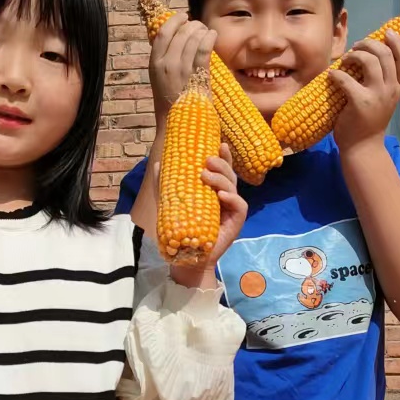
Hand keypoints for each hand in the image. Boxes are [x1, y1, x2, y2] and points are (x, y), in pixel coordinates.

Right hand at [149, 12, 216, 122]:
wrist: (176, 123)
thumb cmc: (170, 100)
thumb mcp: (160, 77)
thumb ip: (165, 59)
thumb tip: (177, 37)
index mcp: (154, 63)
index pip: (162, 33)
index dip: (174, 21)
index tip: (183, 16)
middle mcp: (166, 64)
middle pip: (180, 33)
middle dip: (191, 25)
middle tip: (198, 25)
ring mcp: (182, 70)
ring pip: (193, 39)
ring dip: (202, 31)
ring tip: (206, 31)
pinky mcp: (197, 76)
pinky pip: (204, 50)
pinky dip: (209, 39)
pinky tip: (213, 35)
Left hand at [169, 144, 247, 289]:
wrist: (187, 256)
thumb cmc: (182, 229)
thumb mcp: (171, 203)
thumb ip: (165, 184)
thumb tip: (159, 162)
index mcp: (214, 190)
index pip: (222, 169)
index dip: (223, 156)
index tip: (218, 143)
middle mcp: (226, 197)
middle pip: (229, 175)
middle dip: (221, 164)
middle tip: (207, 160)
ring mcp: (232, 209)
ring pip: (233, 187)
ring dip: (221, 179)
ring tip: (205, 175)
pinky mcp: (237, 222)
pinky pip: (240, 206)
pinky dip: (232, 198)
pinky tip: (221, 196)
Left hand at [331, 30, 399, 150]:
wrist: (362, 148)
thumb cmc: (369, 121)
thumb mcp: (384, 99)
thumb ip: (384, 80)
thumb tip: (373, 54)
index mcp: (398, 88)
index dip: (398, 42)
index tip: (387, 33)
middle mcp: (391, 90)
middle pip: (386, 54)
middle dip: (369, 43)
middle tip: (357, 46)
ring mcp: (377, 96)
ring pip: (370, 61)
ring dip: (355, 54)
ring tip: (346, 58)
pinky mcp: (360, 103)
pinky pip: (347, 79)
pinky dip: (337, 74)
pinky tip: (332, 75)